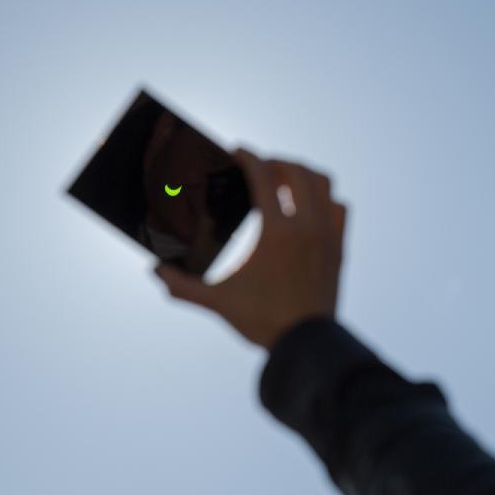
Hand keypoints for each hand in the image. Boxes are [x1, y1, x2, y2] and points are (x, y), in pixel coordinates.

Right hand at [154, 148, 346, 350]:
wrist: (307, 344)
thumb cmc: (263, 322)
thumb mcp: (218, 302)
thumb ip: (183, 285)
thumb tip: (155, 272)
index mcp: (278, 232)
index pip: (264, 176)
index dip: (249, 157)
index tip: (237, 151)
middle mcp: (307, 227)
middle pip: (297, 171)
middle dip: (276, 162)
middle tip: (258, 167)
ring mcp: (328, 236)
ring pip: (323, 184)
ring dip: (302, 175)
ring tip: (283, 181)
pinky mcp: (339, 248)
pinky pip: (339, 208)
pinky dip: (324, 198)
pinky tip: (308, 207)